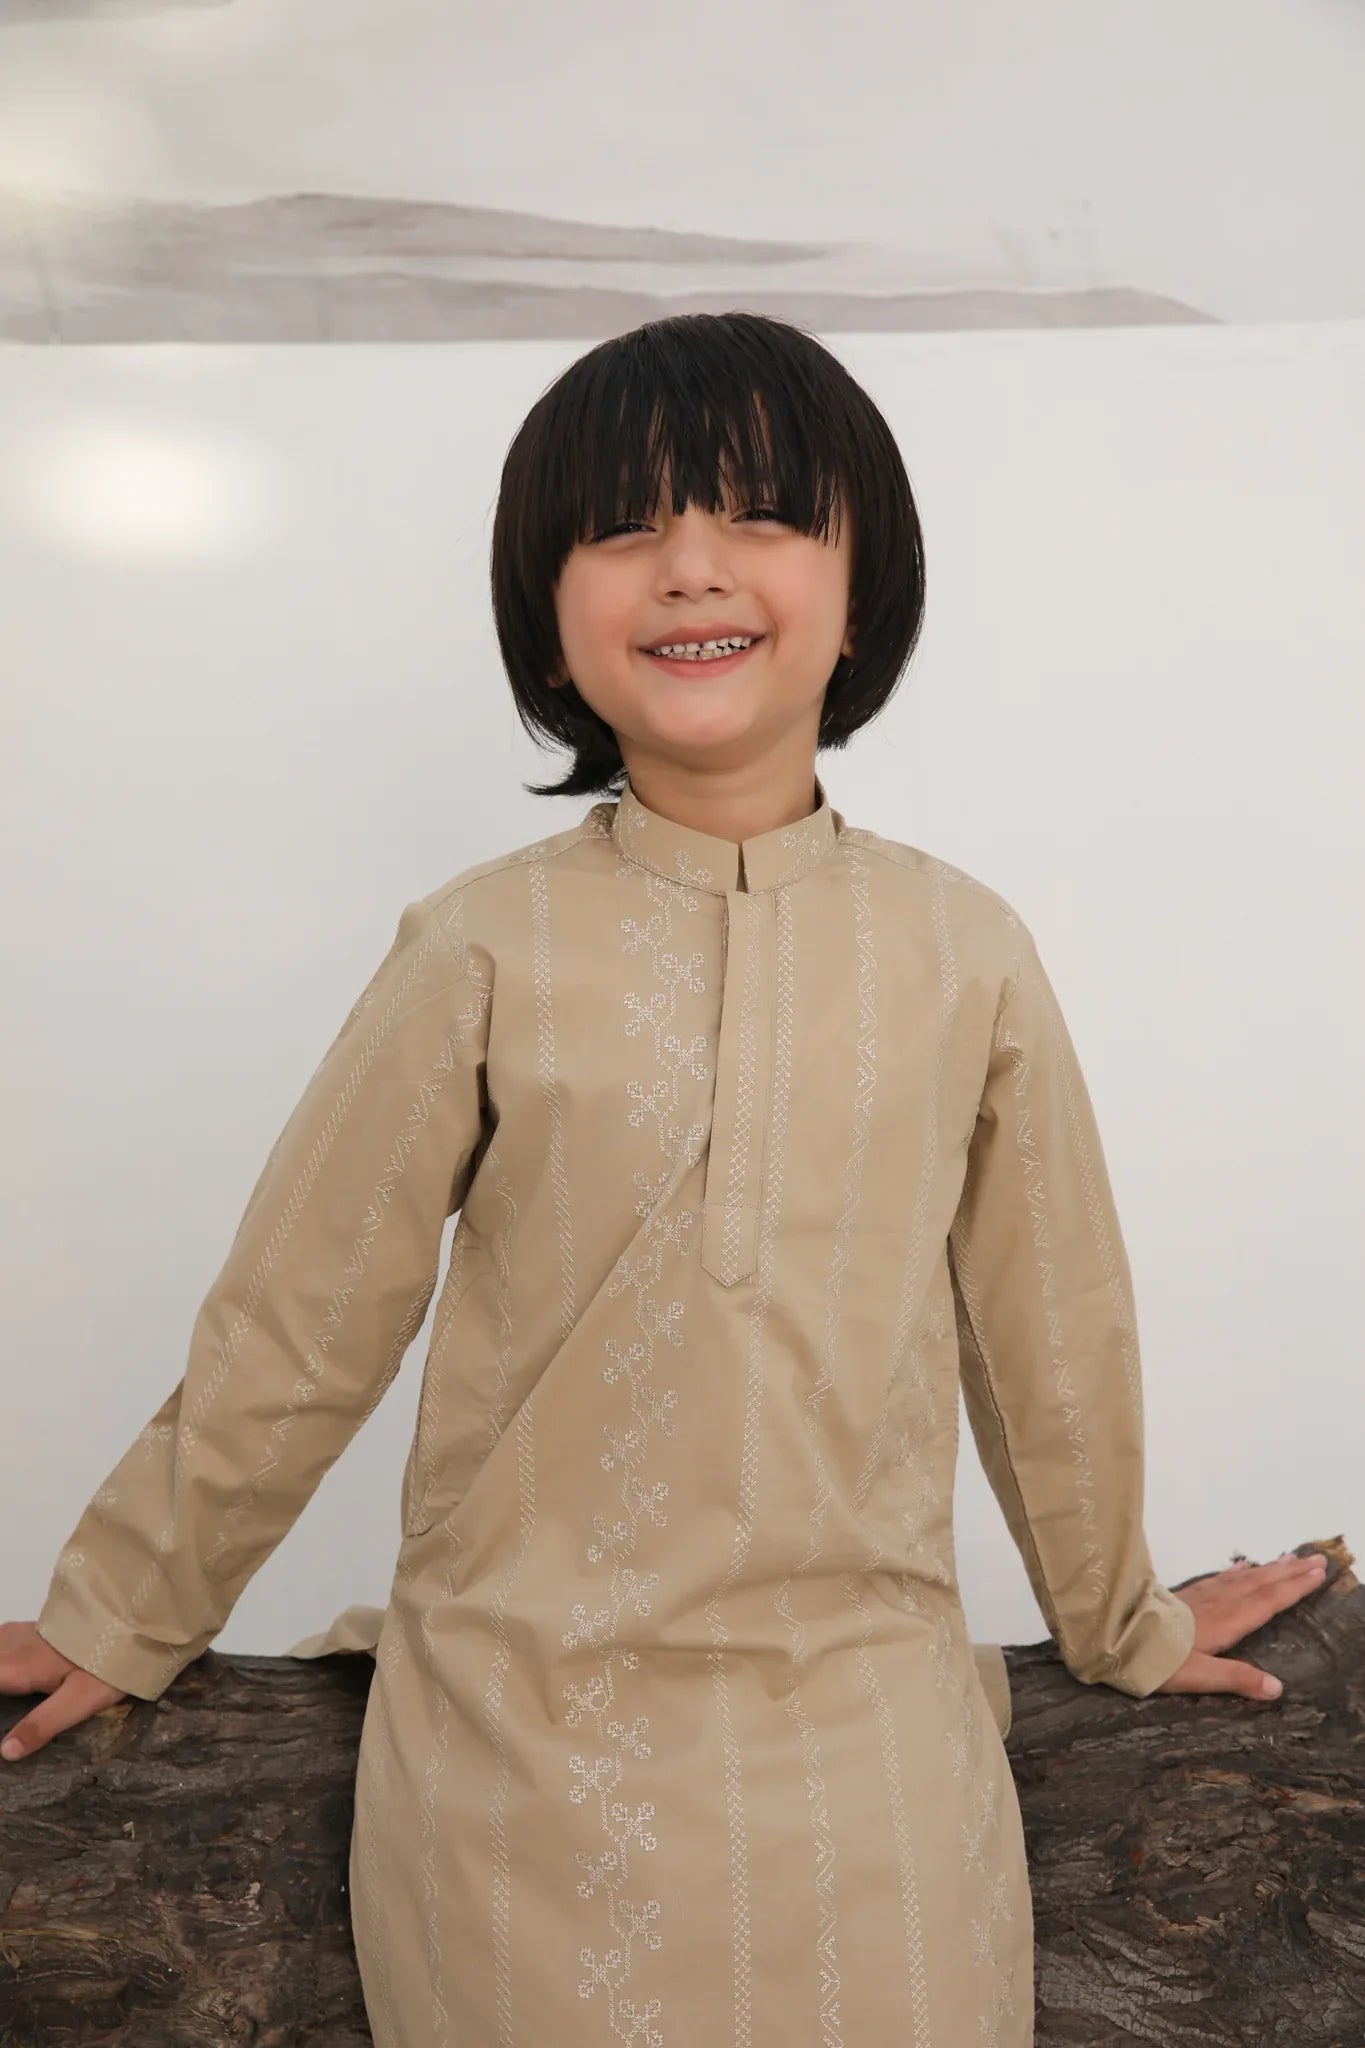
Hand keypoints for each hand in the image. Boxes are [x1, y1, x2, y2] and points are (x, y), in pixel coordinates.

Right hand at [0, 1621, 127, 1761]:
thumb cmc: (108, 1662)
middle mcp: (10, 1646)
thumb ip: (43, 1725)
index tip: (3, 1716)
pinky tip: (9, 1676)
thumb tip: (6, 1752)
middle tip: (9, 1707)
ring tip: (10, 1698)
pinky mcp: (29, 1631)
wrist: (132, 1618)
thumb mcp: (80, 1700)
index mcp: (16, 1666)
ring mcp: (18, 1635)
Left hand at [1156, 1550, 1329, 1700]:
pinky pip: (1220, 1578)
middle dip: (1291, 1571)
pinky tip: (1241, 1566)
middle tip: (1318, 1558)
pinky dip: (1236, 1571)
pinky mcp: (1186, 1596)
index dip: (1295, 1587)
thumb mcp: (1198, 1676)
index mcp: (1226, 1622)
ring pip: (1243, 1578)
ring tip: (1289, 1557)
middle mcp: (1218, 1603)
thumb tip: (1277, 1688)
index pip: (1268, 1601)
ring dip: (1269, 1568)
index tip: (1318, 1573)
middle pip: (1261, 1583)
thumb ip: (1237, 1678)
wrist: (1115, 1634)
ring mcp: (1201, 1596)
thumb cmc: (1156, 1659)